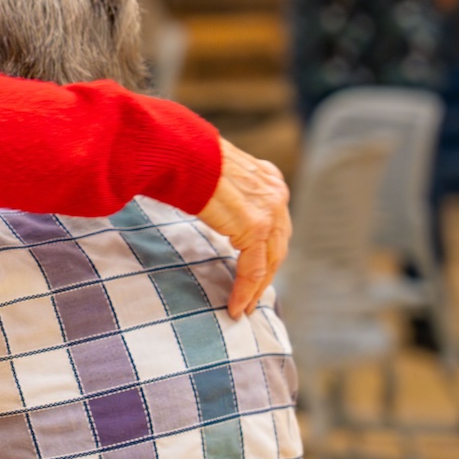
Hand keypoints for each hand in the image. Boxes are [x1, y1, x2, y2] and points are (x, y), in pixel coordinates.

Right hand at [196, 136, 290, 317]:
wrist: (180, 150)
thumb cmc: (185, 158)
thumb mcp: (216, 175)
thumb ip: (227, 193)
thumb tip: (214, 205)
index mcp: (269, 179)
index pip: (275, 226)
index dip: (265, 253)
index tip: (255, 273)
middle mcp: (276, 194)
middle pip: (278, 246)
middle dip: (266, 275)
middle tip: (252, 298)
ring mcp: (270, 211)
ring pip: (270, 262)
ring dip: (257, 289)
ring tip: (243, 308)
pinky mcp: (255, 227)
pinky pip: (254, 269)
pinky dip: (246, 291)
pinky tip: (236, 306)